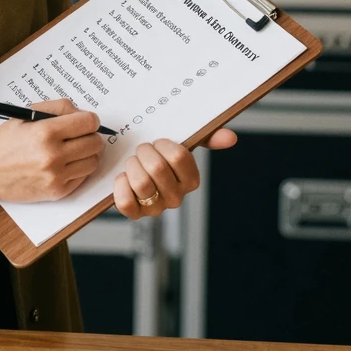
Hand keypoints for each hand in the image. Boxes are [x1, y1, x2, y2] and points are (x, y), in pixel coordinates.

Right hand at [0, 99, 104, 203]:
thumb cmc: (3, 141)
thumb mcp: (26, 115)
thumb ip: (56, 109)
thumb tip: (82, 113)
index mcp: (45, 132)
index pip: (88, 123)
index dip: (90, 119)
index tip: (86, 121)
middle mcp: (53, 155)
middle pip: (95, 142)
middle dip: (90, 135)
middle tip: (79, 134)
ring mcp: (56, 176)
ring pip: (93, 161)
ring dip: (87, 153)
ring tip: (73, 149)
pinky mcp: (57, 192)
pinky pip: (83, 177)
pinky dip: (79, 169)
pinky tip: (65, 163)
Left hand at [113, 129, 236, 218]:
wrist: (134, 168)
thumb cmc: (159, 157)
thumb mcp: (181, 144)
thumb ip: (206, 138)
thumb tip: (230, 137)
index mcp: (190, 180)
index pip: (179, 157)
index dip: (164, 145)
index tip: (158, 143)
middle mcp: (176, 197)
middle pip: (157, 168)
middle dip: (144, 153)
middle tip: (142, 150)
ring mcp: (156, 208)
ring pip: (141, 184)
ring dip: (131, 166)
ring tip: (133, 163)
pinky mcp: (136, 213)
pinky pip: (126, 202)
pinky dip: (120, 185)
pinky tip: (123, 177)